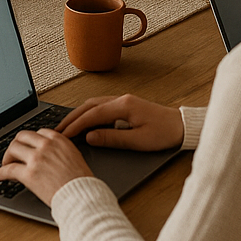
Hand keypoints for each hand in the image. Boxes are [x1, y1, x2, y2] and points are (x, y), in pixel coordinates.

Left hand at [0, 128, 93, 204]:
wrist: (82, 196)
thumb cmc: (82, 182)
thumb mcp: (74, 157)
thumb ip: (60, 151)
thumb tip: (49, 155)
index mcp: (59, 140)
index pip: (38, 132)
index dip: (30, 141)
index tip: (28, 147)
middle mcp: (46, 146)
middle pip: (23, 136)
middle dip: (16, 144)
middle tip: (13, 153)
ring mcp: (36, 159)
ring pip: (13, 148)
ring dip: (7, 156)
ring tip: (6, 164)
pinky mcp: (29, 174)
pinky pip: (9, 169)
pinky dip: (1, 171)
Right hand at [56, 94, 183, 150]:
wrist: (182, 126)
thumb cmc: (164, 134)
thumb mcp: (137, 141)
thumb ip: (111, 138)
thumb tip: (90, 137)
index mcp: (124, 106)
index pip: (92, 114)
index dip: (75, 125)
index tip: (63, 135)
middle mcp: (121, 99)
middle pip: (89, 106)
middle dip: (72, 118)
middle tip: (57, 131)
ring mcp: (123, 101)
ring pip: (93, 105)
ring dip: (79, 115)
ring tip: (66, 128)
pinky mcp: (126, 106)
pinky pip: (101, 107)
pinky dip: (89, 114)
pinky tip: (84, 123)